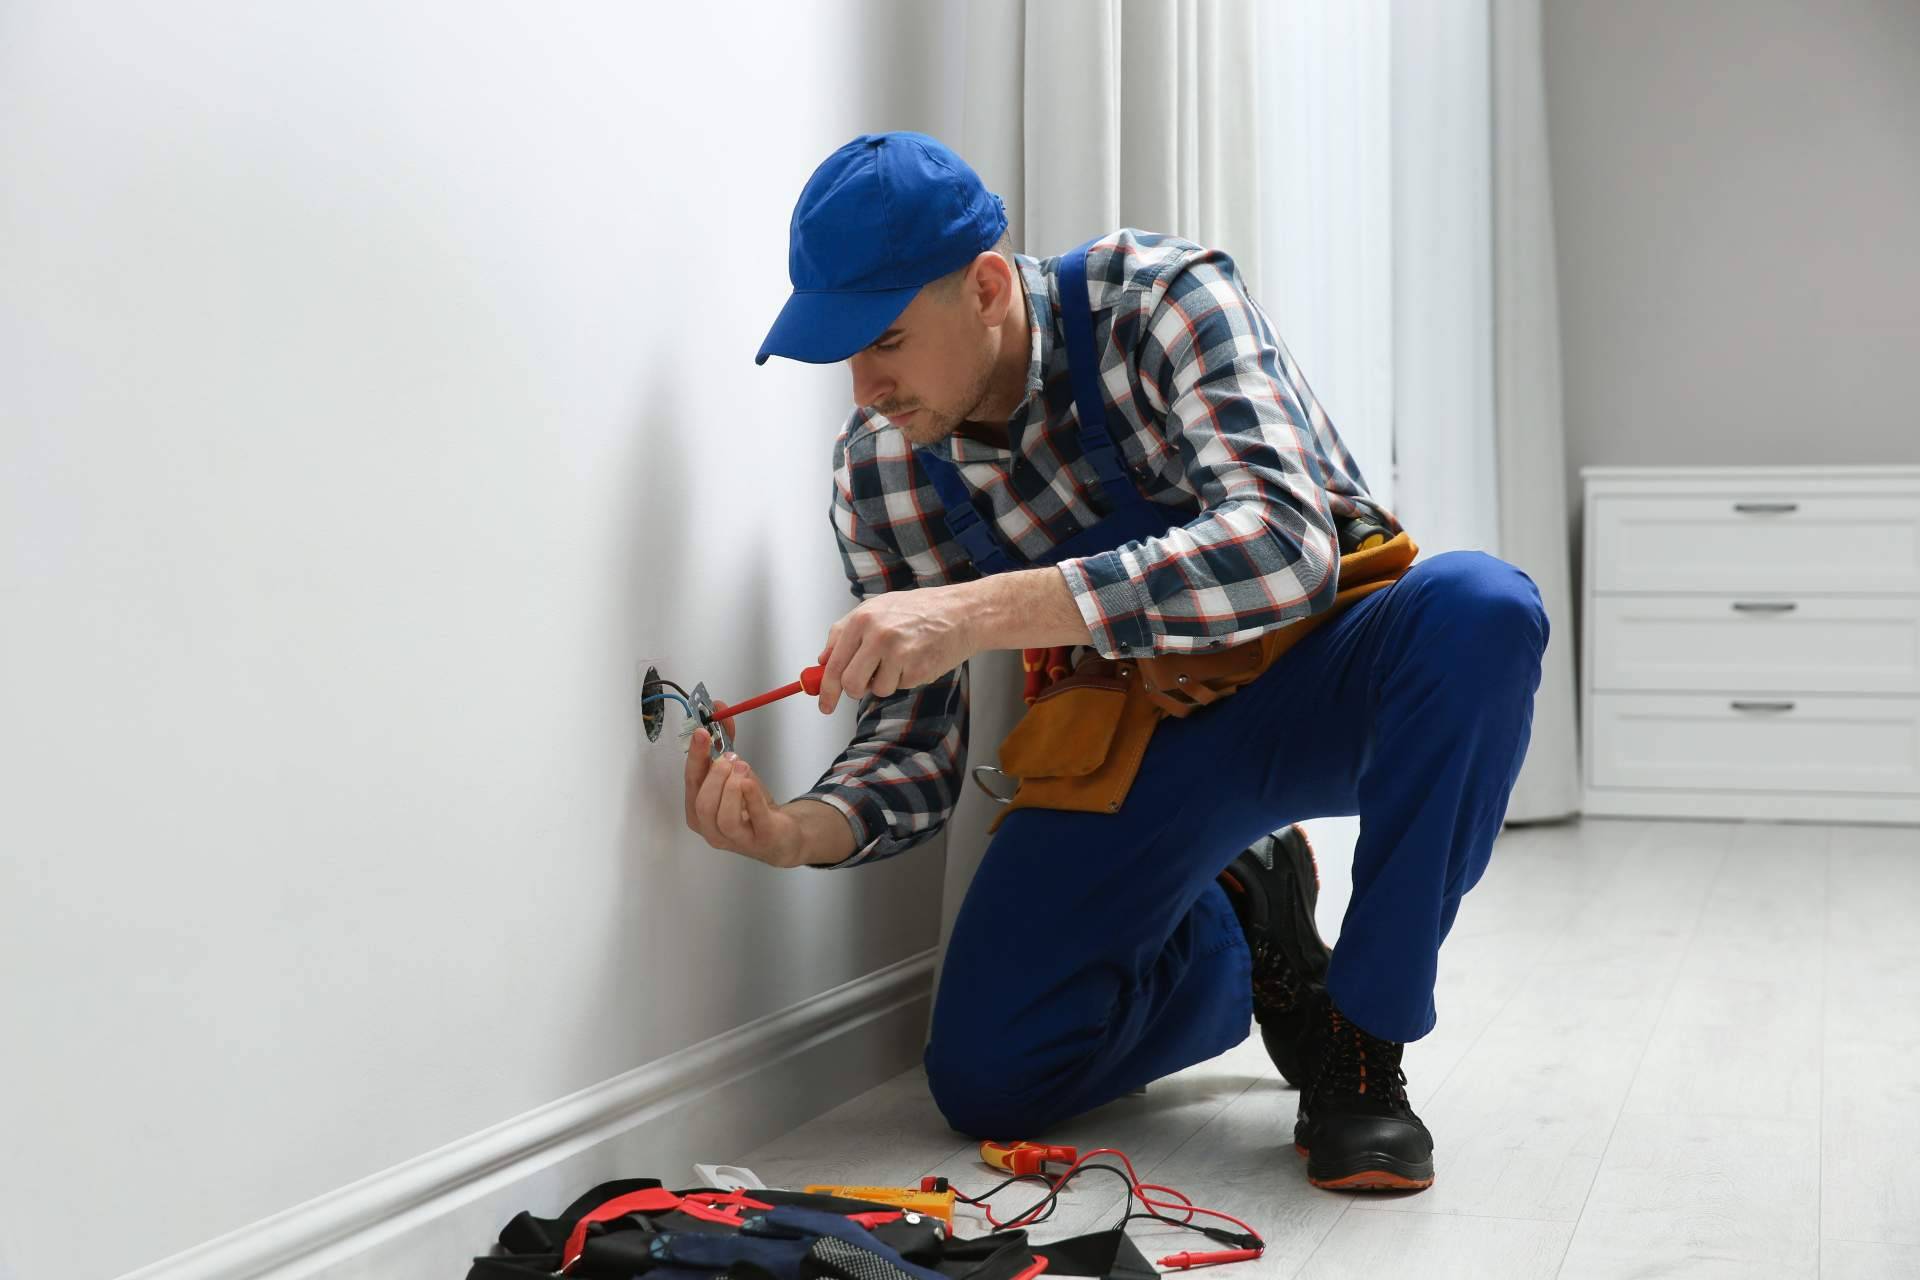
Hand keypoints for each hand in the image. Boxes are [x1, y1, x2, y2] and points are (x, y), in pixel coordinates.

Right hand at [683, 728, 803, 867]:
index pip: (691, 782)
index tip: (702, 732)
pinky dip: (750, 797)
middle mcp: (711, 829)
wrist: (780, 833)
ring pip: (723, 817)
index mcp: (698, 811)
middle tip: (731, 758)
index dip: (696, 756)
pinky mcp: (761, 839)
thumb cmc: (750, 804)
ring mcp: (735, 840)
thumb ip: (725, 743)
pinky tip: (750, 782)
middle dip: (716, 775)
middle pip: (703, 803)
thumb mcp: (735, 772)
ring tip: (743, 768)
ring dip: (732, 786)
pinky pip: (753, 819)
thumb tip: (719, 709)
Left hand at [816, 585, 975, 713]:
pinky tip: (916, 659)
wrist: (962, 613)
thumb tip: (824, 659)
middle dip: (856, 690)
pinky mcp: (917, 670)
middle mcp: (878, 636)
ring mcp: (899, 654)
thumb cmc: (920, 609)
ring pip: (877, 690)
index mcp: (863, 619)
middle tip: (866, 683)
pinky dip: (905, 679)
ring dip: (885, 682)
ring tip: (901, 658)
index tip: (825, 704)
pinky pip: (900, 687)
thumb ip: (845, 632)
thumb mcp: (876, 608)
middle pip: (850, 684)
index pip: (834, 664)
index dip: (826, 689)